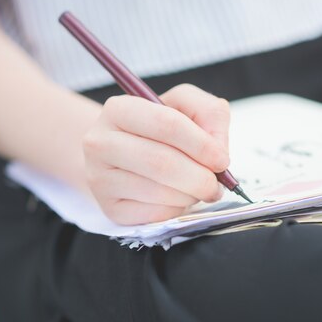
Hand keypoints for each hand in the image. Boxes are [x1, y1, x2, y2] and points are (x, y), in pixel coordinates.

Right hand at [82, 84, 230, 224]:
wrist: (123, 156)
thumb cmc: (159, 130)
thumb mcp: (185, 107)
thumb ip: (209, 114)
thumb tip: (218, 148)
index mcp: (119, 109)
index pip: (167, 124)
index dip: (201, 144)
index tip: (222, 159)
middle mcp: (100, 142)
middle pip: (161, 162)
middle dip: (199, 177)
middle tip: (216, 184)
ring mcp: (100, 178)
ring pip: (158, 192)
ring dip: (190, 194)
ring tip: (197, 189)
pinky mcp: (109, 208)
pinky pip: (153, 214)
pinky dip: (176, 209)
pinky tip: (177, 198)